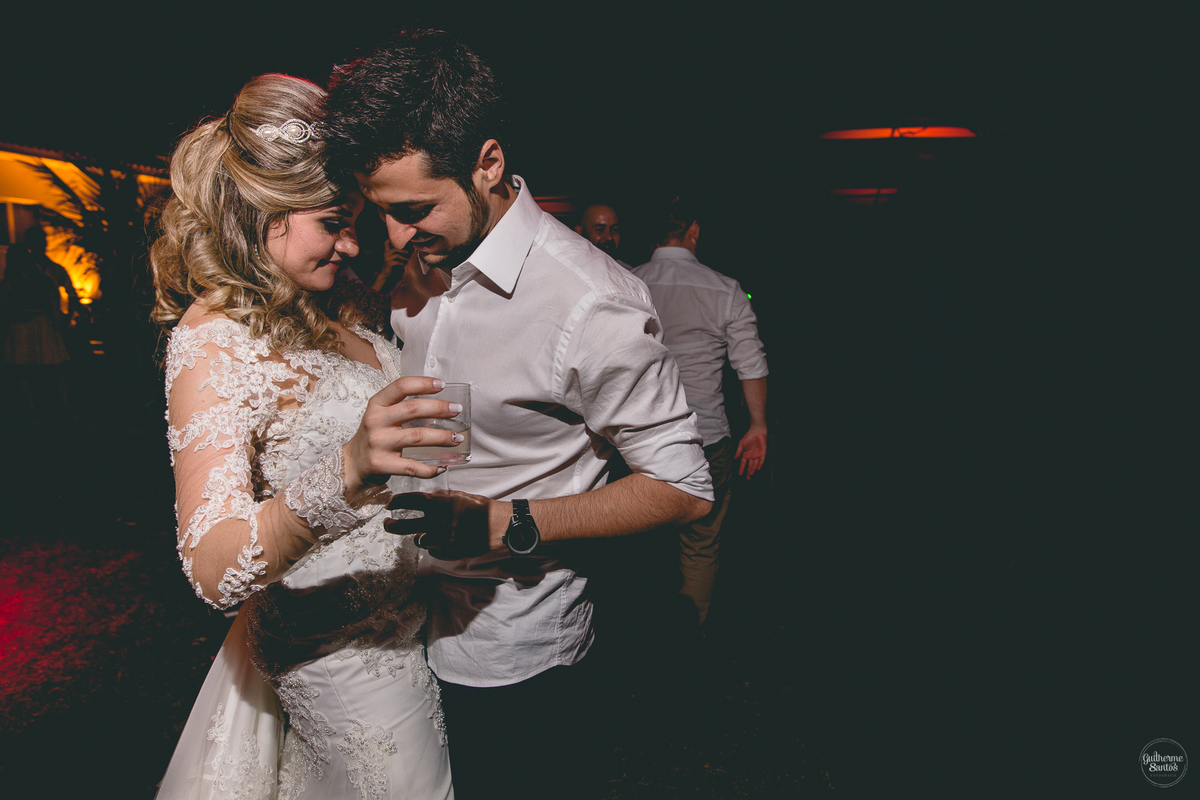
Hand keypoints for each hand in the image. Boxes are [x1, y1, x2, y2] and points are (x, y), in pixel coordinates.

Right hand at [342, 377, 462, 491]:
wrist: (352, 464)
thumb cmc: (374, 436)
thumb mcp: (381, 415)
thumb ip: (402, 407)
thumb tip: (440, 405)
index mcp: (377, 404)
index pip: (400, 386)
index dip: (423, 383)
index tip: (442, 385)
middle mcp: (376, 421)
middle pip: (412, 409)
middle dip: (439, 408)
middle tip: (456, 410)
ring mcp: (379, 443)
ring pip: (417, 436)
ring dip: (441, 437)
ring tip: (457, 438)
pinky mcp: (382, 464)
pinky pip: (412, 466)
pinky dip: (430, 468)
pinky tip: (442, 465)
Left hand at [384, 491, 504, 559]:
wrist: (496, 526)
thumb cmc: (480, 508)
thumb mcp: (460, 496)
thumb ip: (442, 497)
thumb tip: (431, 496)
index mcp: (438, 505)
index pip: (410, 502)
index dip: (397, 502)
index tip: (390, 504)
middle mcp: (435, 523)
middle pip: (404, 526)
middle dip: (392, 525)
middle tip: (387, 524)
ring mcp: (440, 540)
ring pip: (419, 540)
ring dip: (420, 536)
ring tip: (426, 532)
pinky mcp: (447, 552)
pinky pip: (433, 550)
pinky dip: (435, 546)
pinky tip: (442, 540)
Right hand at [734, 425, 766, 477]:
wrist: (756, 431)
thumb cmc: (748, 436)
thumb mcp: (741, 444)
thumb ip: (738, 451)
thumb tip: (734, 458)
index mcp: (746, 454)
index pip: (743, 463)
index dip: (742, 468)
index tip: (740, 474)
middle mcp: (752, 456)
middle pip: (750, 466)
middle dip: (748, 472)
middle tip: (748, 478)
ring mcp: (757, 455)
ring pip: (755, 464)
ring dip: (753, 469)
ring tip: (751, 474)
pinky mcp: (762, 453)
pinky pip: (761, 460)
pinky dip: (760, 464)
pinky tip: (758, 468)